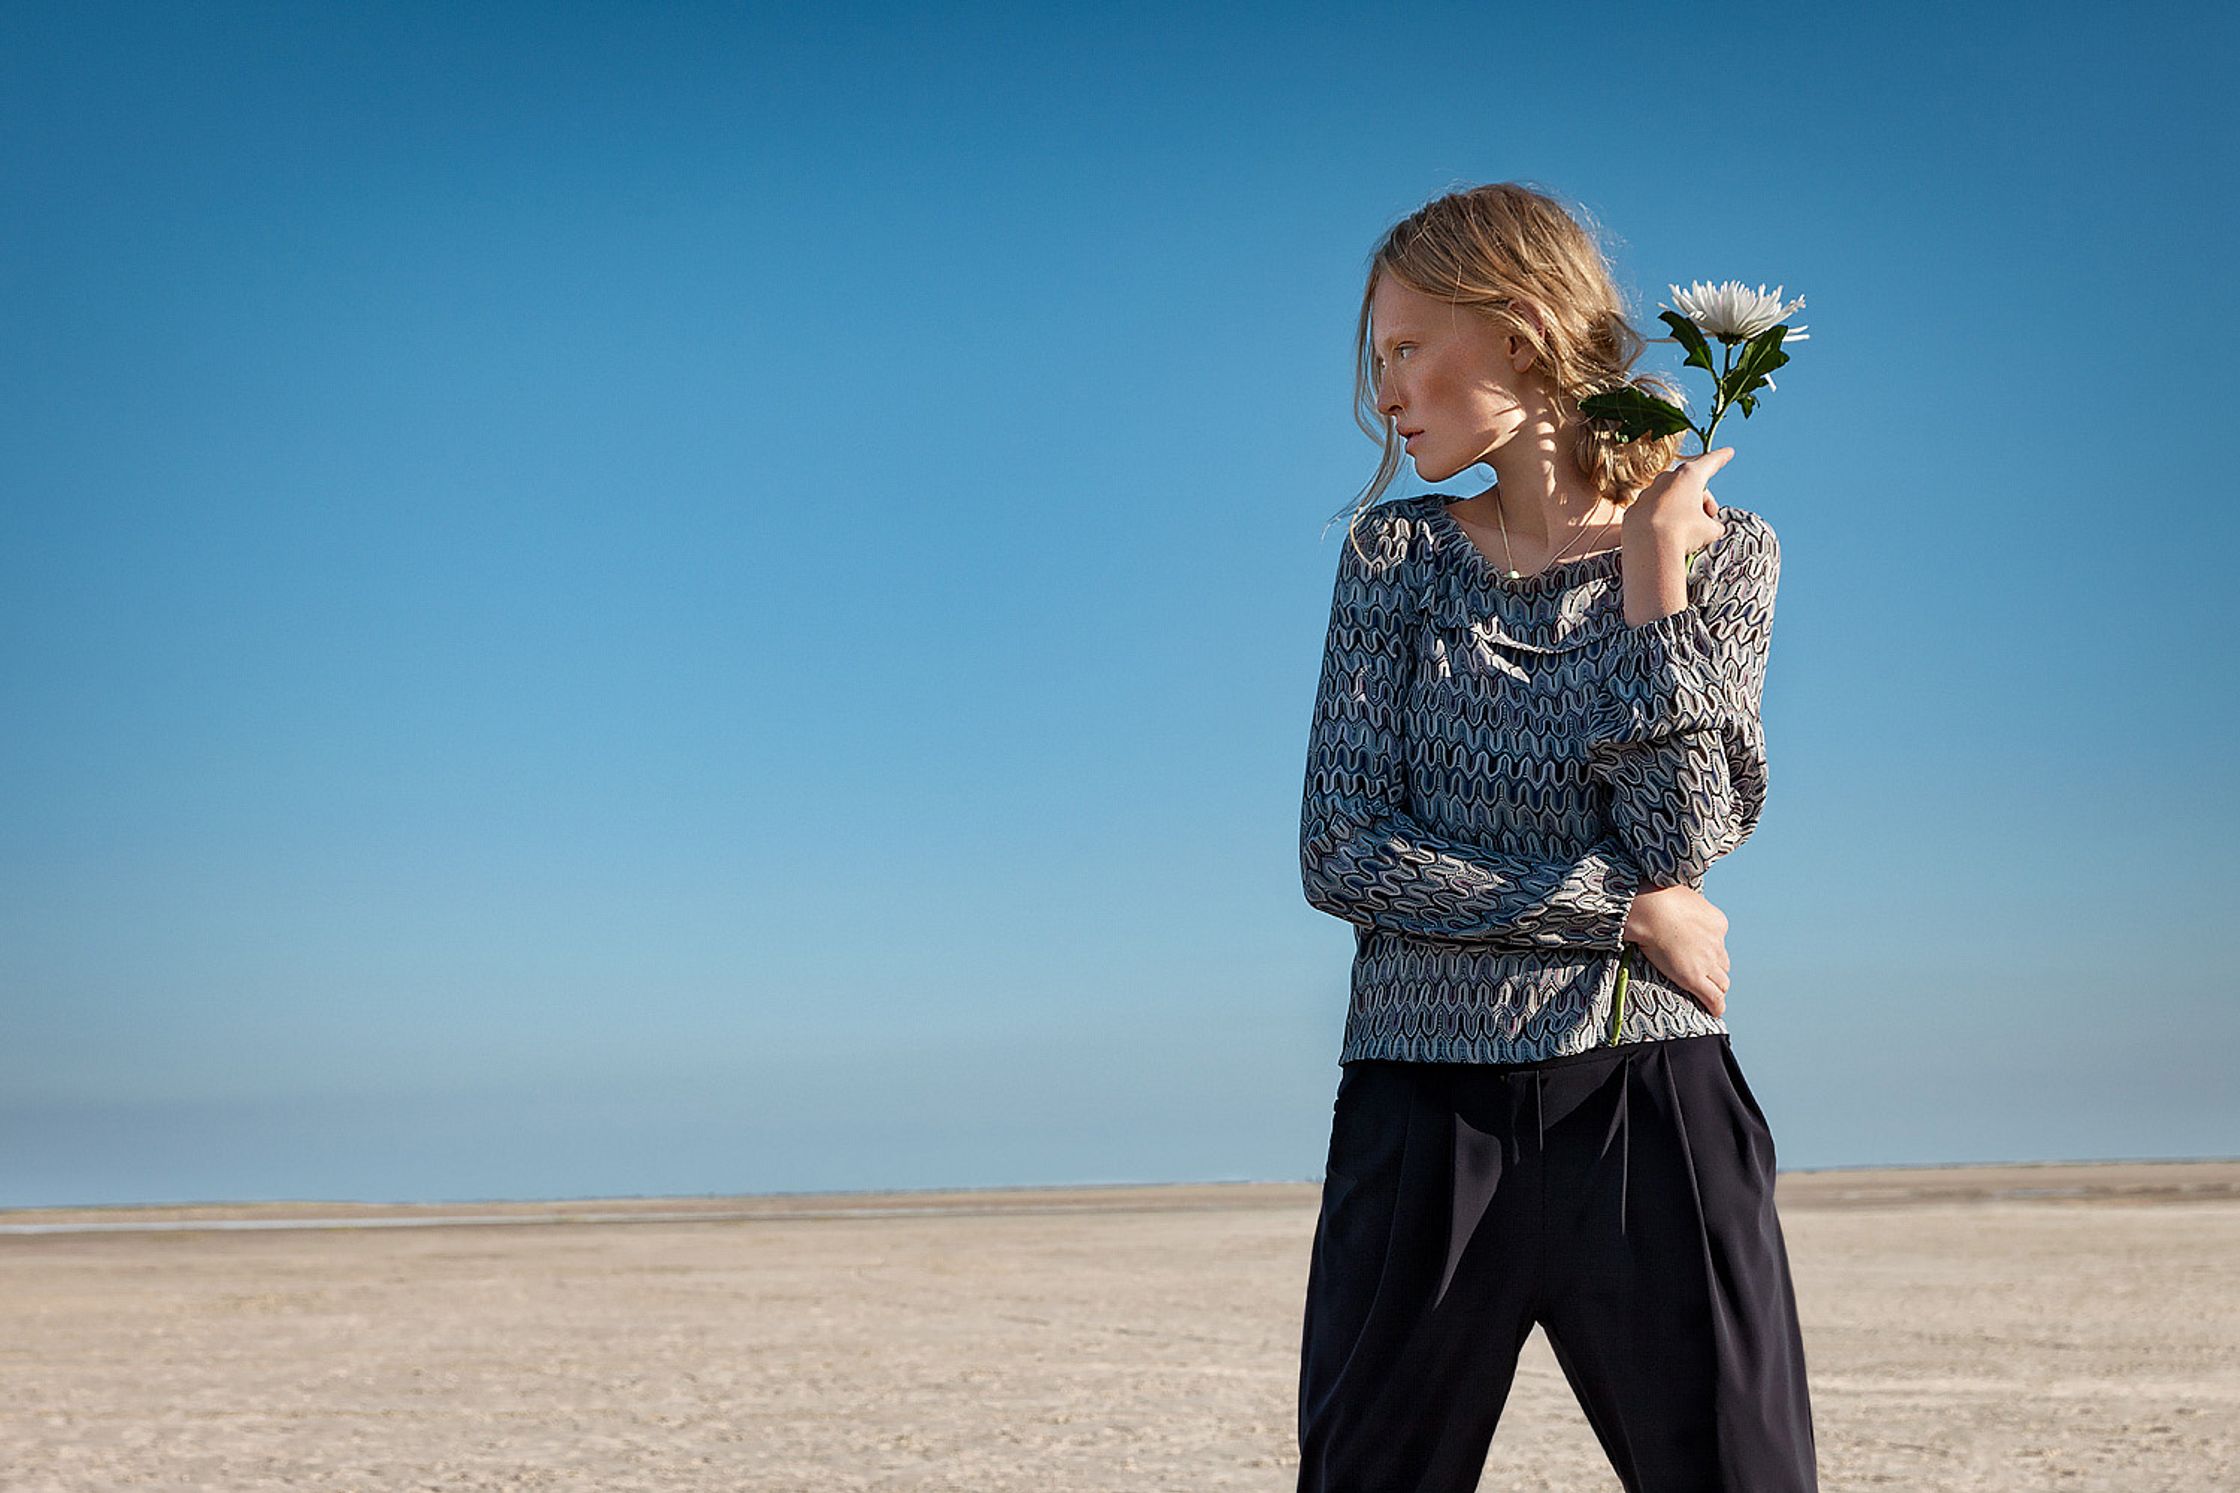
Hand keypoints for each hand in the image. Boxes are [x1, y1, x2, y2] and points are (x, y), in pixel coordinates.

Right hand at [1621, 883, 1731, 1016]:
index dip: (1709, 950)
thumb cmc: (1657, 897)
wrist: (1651, 910)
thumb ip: (1685, 906)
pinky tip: (1714, 1011)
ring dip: (1716, 988)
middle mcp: (1717, 943)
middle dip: (1715, 970)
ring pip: (1722, 982)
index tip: (1697, 953)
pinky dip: (1716, 1006)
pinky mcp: (1694, 978)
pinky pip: (1714, 998)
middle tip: (1702, 976)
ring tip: (1709, 995)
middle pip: (1723, 964)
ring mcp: (1707, 962)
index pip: (1718, 942)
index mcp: (1717, 923)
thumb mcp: (1681, 894)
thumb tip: (1674, 903)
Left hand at [1622, 446, 1733, 555]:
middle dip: (1702, 497)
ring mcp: (1647, 494)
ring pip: (1669, 497)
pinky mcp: (1634, 511)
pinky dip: (1661, 520)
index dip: (1720, 458)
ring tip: (1689, 529)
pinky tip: (1666, 535)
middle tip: (1710, 515)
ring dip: (1681, 509)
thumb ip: (1712, 525)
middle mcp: (1666, 480)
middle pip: (1689, 482)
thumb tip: (1710, 528)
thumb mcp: (1709, 530)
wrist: (1649, 548)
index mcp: (1689, 476)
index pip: (1709, 462)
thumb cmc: (1684, 533)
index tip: (1728, 452)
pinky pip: (1652, 512)